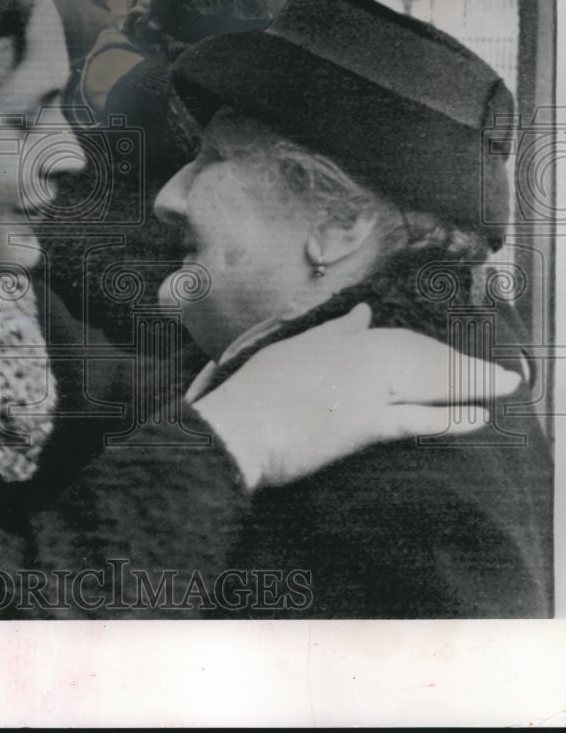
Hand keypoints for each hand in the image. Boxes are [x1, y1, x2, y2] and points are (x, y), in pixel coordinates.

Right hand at [192, 304, 521, 488]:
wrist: (236, 429)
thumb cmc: (255, 393)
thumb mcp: (292, 350)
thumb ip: (333, 333)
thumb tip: (363, 314)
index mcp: (339, 341)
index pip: (398, 340)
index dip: (435, 350)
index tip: (461, 356)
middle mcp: (356, 358)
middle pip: (423, 357)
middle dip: (468, 366)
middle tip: (507, 375)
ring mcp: (362, 389)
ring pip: (428, 381)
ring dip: (473, 384)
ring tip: (505, 389)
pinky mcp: (363, 423)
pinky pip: (416, 418)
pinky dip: (450, 417)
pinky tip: (477, 417)